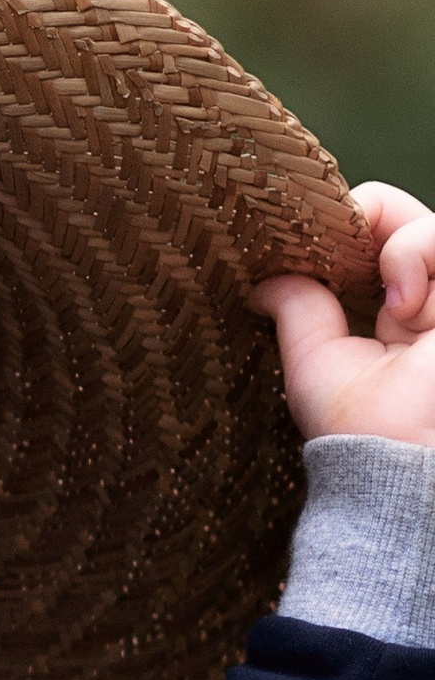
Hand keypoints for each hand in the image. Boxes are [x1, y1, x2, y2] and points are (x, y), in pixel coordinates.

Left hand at [256, 184, 434, 446]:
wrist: (401, 460)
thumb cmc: (361, 427)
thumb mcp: (316, 359)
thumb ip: (299, 309)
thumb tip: (261, 282)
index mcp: (400, 314)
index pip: (383, 239)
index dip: (352, 228)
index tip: (314, 244)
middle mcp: (433, 300)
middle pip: (409, 219)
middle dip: (373, 221)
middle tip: (343, 251)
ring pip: (433, 224)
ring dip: (403, 251)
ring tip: (391, 306)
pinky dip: (420, 255)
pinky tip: (406, 309)